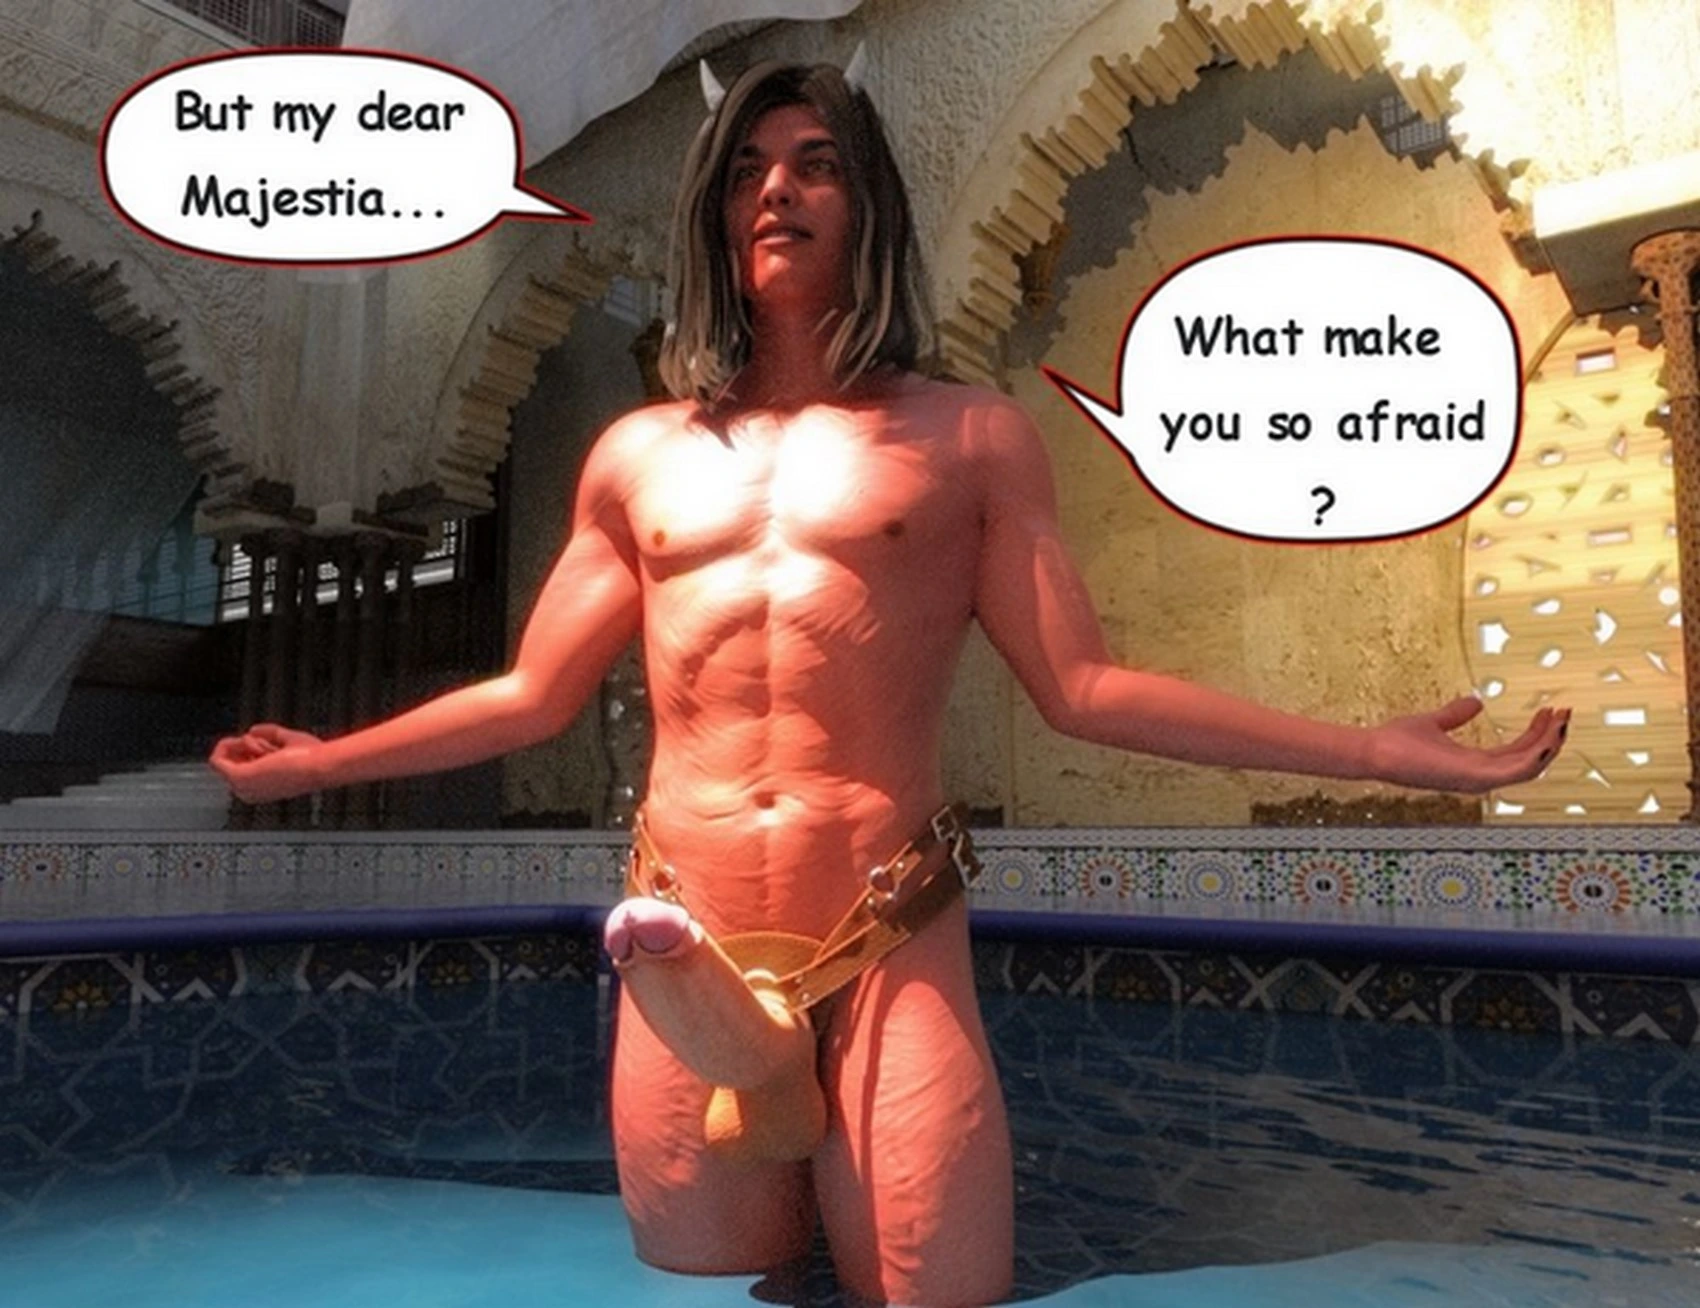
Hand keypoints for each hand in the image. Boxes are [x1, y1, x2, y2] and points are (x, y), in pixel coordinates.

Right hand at [209, 724, 326, 803]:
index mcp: (260, 788)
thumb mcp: (288, 740)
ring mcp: (242, 789)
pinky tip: (258, 746)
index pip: (238, 765)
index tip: (266, 743)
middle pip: (230, 760)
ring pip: (223, 758)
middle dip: (246, 745)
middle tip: (269, 745)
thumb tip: (251, 730)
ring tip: (269, 748)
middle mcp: (249, 793)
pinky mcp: (238, 779)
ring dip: (245, 745)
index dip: (249, 748)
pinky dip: (233, 745)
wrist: (319, 765)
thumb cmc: (312, 757)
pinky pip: (217, 758)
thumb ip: (269, 733)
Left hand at [1367, 697, 1568, 793]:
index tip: (1550, 711)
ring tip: (1562, 718)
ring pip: (1528, 767)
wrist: (1374, 750)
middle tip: (1565, 712)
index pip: (1516, 752)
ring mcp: (1477, 779)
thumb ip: (1455, 714)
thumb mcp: (1434, 722)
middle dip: (1551, 737)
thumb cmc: (1396, 742)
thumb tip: (1475, 701)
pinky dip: (1536, 755)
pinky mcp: (1472, 777)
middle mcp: (1480, 775)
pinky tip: (1548, 736)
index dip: (1537, 733)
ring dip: (1550, 744)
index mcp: (1474, 763)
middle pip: (1528, 760)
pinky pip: (1515, 771)